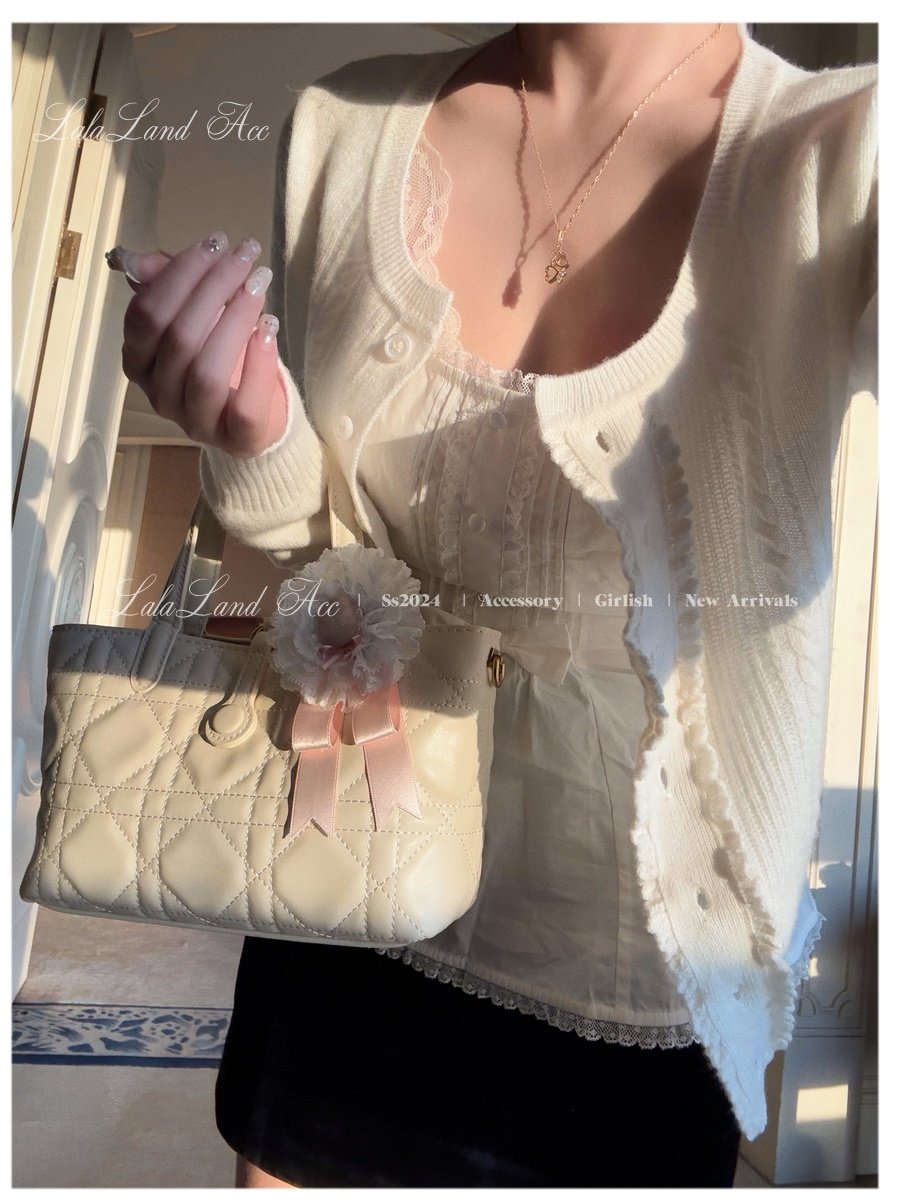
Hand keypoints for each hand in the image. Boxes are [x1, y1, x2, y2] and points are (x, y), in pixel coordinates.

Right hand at [108, 231, 286, 456]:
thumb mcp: (194, 315)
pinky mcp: (236, 440)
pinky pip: (244, 407)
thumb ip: (166, 285)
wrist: (257, 416)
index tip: (215, 242)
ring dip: (235, 320)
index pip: (146, 316)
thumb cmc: (220, 357)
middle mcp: (160, 395)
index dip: (178, 275)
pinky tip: (269, 328)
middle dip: (213, 287)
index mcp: (139, 362)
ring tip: (259, 284)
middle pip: (178, 337)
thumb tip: (137, 259)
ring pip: (207, 371)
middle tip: (245, 255)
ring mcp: (196, 422)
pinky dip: (258, 365)